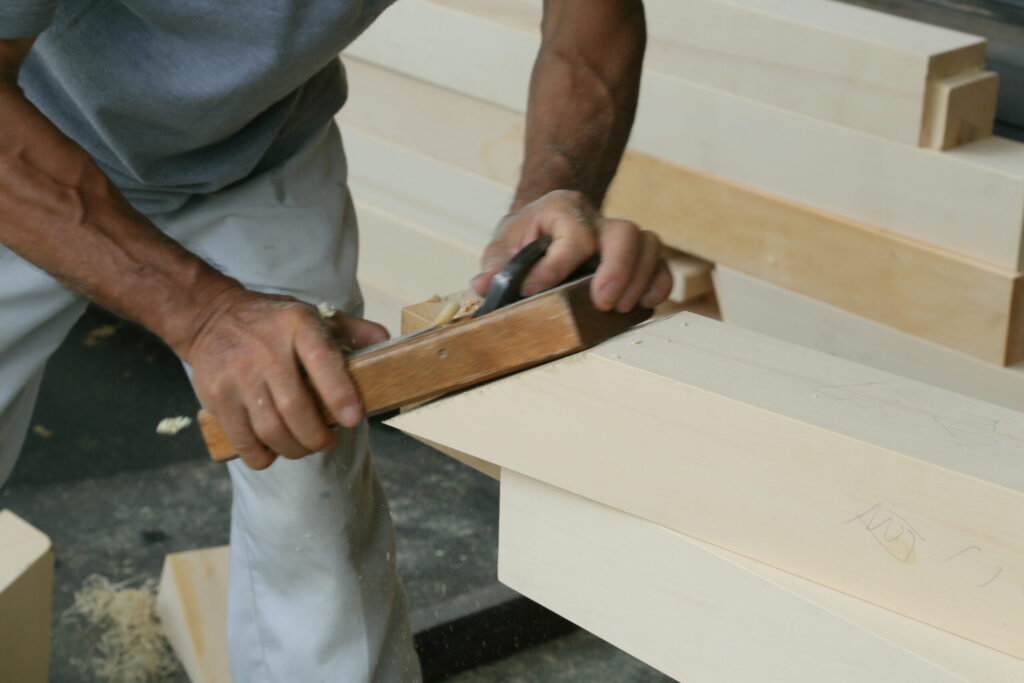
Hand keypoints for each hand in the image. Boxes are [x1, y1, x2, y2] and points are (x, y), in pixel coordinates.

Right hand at [181, 287, 388, 469]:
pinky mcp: (217, 395)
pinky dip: (262, 455)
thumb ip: (352, 330)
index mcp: (298, 326)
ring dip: (294, 449)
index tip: (352, 419)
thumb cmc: (273, 322)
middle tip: (327, 443)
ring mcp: (238, 374)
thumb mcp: (313, 314)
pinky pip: (243, 439)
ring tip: (304, 447)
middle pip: (295, 407)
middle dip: (317, 436)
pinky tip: (273, 451)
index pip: (322, 361)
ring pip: (270, 429)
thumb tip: (388, 342)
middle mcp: (266, 350)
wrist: (211, 316)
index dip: (339, 394)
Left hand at [472, 190, 671, 311]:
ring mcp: (619, 235)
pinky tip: (646, 304)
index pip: (572, 234)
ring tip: (619, 308)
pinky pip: (659, 262)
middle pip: (623, 233)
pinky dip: (659, 283)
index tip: (536, 291)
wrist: (543, 228)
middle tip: (603, 303)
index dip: (556, 266)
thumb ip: (495, 266)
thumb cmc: (524, 240)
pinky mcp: (635, 255)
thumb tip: (482, 285)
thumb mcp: (503, 247)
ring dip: (639, 279)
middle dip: (616, 270)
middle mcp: (596, 218)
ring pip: (647, 244)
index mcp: (561, 208)